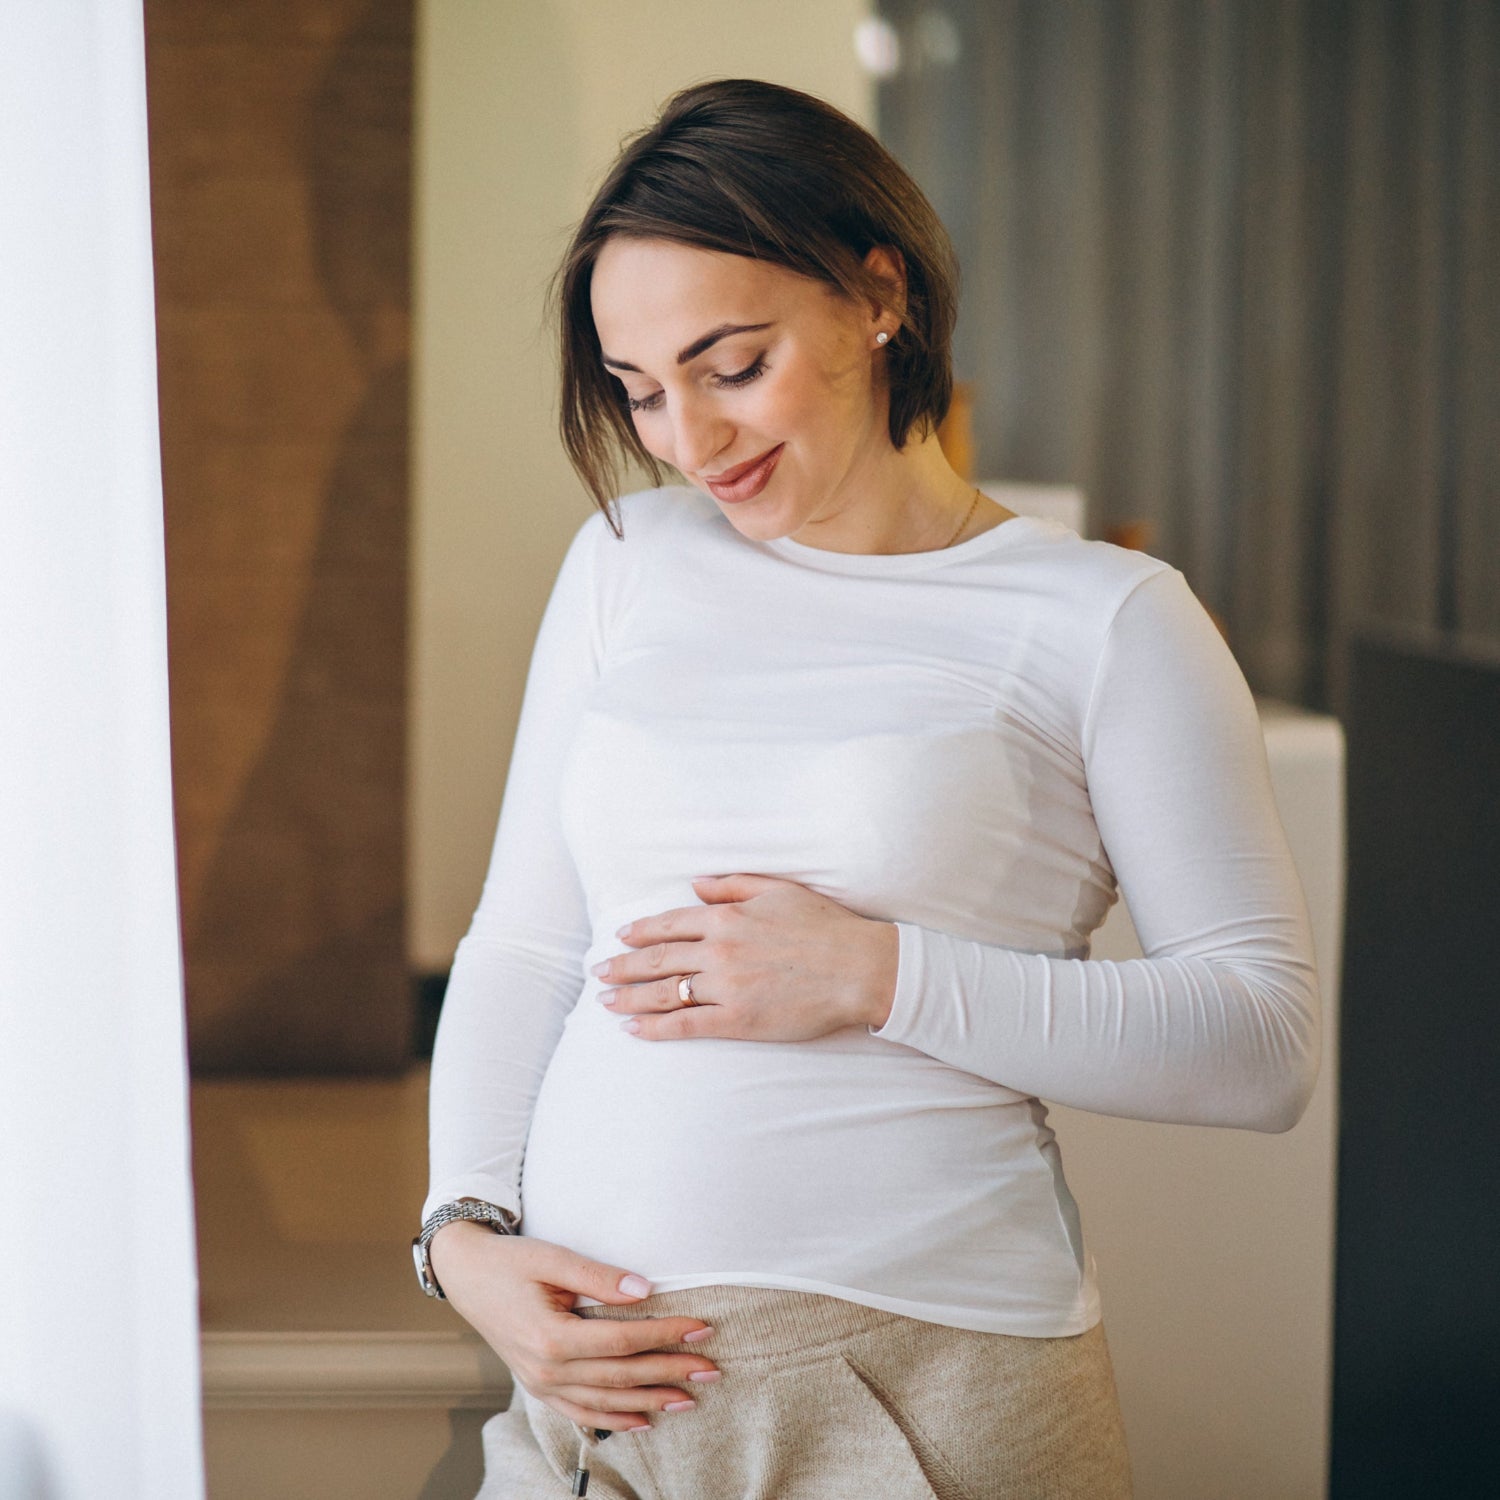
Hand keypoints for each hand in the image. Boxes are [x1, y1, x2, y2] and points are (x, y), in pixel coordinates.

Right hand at [428, 1223, 720, 1432]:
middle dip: (670, 1373)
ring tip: (689, 1399)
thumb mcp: (554, 1258)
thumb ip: (600, 1278)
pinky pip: (582, 1412)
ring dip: (650, 1402)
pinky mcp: (539, 1386)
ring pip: (605, 1402)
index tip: (702, 1328)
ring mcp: (541, 1384)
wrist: (466, 1276)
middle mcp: (546, 1370)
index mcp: (551, 1337)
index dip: (666, 1336)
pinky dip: (615, 1419)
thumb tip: (646, 1290)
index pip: (623, 1342)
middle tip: (712, 1369)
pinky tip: (643, 1420)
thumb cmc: (512, 1262)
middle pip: (621, 1377)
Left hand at [595, 873, 898, 1041]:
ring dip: (630, 997)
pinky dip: (655, 1027)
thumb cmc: (825, 927)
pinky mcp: (738, 1021)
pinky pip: (686, 1025)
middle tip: (598, 972)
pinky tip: (634, 1028)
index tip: (620, 937)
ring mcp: (727, 987)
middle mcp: (720, 950)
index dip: (640, 932)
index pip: (670, 924)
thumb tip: (695, 885)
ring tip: (606, 1000)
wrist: (859, 968)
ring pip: (664, 993)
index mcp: (727, 917)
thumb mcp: (778, 891)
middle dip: (622, 966)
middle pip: (657, 959)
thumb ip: (732, 886)